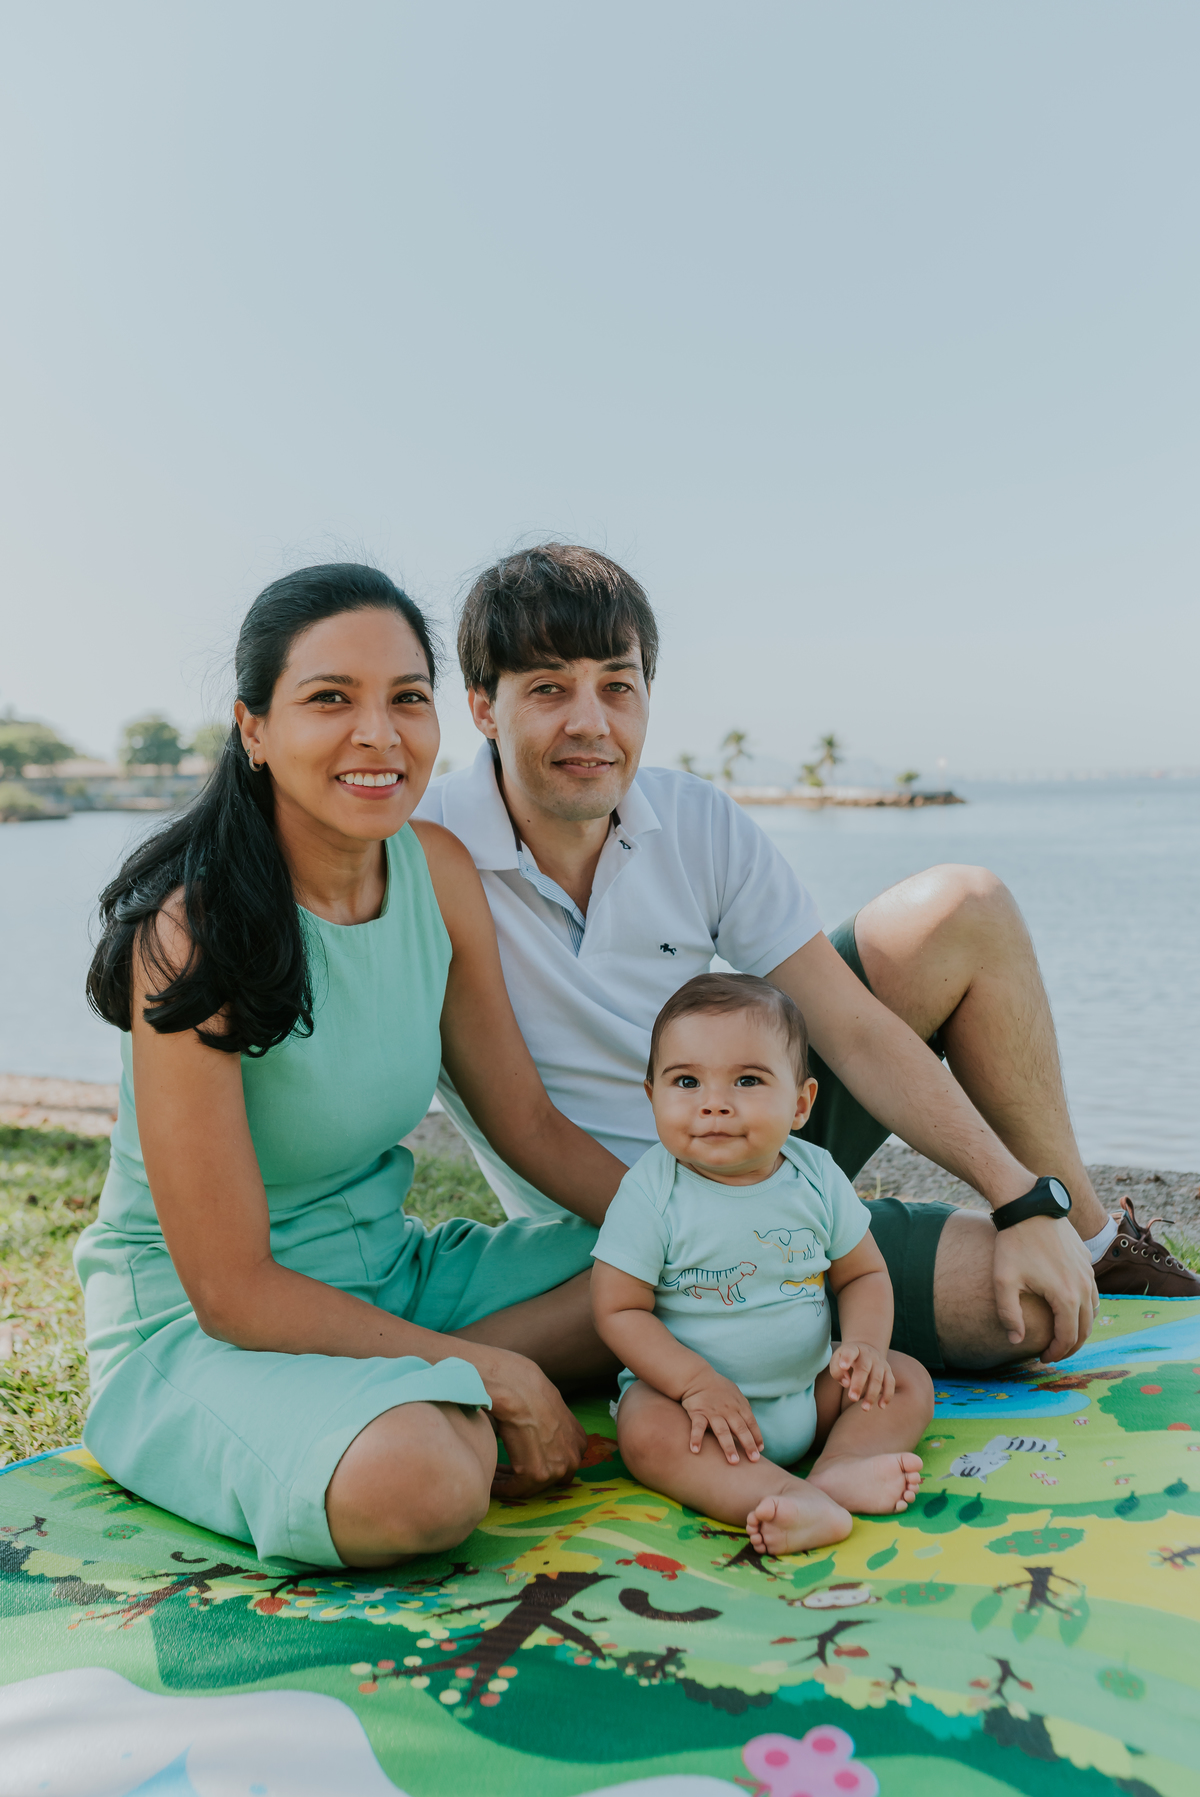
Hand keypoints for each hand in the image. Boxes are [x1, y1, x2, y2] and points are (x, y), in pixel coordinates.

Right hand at [481, 1348, 587, 1497]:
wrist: (514, 1386)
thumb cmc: (525, 1387)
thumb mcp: (549, 1406)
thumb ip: (550, 1426)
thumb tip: (537, 1433)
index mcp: (578, 1440)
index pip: (558, 1464)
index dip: (535, 1463)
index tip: (516, 1464)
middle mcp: (574, 1456)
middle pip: (546, 1479)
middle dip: (524, 1477)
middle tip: (501, 1473)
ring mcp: (559, 1467)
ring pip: (530, 1487)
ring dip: (509, 1483)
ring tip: (491, 1477)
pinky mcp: (537, 1474)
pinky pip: (515, 1490)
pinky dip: (500, 1488)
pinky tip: (489, 1482)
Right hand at [679, 1369, 763, 1463]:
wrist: (697, 1377)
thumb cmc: (718, 1388)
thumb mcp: (735, 1394)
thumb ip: (744, 1408)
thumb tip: (752, 1426)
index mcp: (738, 1406)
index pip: (751, 1423)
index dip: (756, 1437)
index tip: (760, 1450)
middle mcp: (728, 1410)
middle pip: (740, 1428)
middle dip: (748, 1444)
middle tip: (754, 1460)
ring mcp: (713, 1412)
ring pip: (722, 1430)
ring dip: (728, 1446)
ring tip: (733, 1461)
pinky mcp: (698, 1412)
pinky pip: (698, 1426)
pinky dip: (696, 1438)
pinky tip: (695, 1450)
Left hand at [830, 1340, 893, 1410]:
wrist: (866, 1350)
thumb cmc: (847, 1359)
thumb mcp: (837, 1359)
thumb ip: (837, 1371)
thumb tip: (847, 1384)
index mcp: (854, 1349)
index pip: (850, 1352)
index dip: (846, 1358)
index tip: (843, 1366)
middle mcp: (868, 1355)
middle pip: (864, 1369)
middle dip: (858, 1384)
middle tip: (852, 1398)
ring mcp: (880, 1362)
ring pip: (878, 1378)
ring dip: (872, 1394)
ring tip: (865, 1408)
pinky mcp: (888, 1371)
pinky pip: (890, 1383)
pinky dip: (887, 1395)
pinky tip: (881, 1406)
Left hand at [993, 1213, 1097, 1361]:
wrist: (1028, 1206)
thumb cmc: (1013, 1243)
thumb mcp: (1004, 1281)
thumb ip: (1009, 1315)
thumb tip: (1016, 1342)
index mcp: (1066, 1296)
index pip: (1068, 1337)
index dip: (1056, 1352)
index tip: (1043, 1358)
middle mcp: (1084, 1286)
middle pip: (1086, 1328)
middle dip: (1071, 1345)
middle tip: (1054, 1353)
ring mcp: (1088, 1272)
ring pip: (1093, 1310)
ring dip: (1080, 1326)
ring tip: (1061, 1333)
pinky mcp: (1086, 1259)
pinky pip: (1092, 1291)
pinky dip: (1084, 1306)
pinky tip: (1066, 1306)